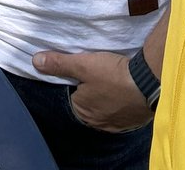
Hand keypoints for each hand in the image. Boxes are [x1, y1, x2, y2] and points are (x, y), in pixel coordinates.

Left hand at [32, 49, 153, 132]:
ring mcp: (117, 123)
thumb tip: (35, 62)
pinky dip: (120, 100)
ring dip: (106, 96)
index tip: (80, 72)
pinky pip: (121, 109)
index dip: (73, 84)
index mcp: (83, 112)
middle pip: (89, 104)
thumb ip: (59, 64)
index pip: (71, 98)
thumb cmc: (113, 75)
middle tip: (96, 72)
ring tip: (110, 78)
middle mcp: (99, 123)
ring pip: (106, 107)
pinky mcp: (134, 119)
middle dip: (90, 91)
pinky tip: (123, 88)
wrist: (149, 82)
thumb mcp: (83, 64)